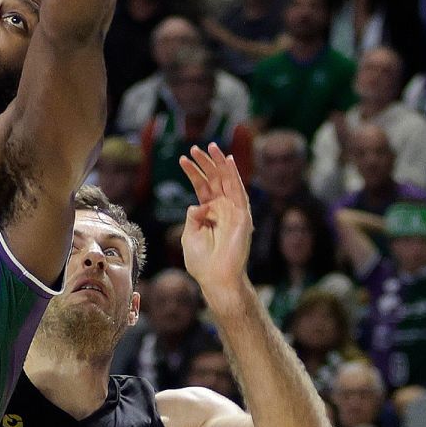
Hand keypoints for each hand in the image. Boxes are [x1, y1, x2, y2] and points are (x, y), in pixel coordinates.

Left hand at [179, 144, 254, 295]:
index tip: (182, 159)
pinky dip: (234, 175)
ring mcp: (233, 211)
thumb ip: (192, 216)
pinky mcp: (243, 216)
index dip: (193, 172)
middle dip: (206, 163)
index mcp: (209, 213)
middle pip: (215, 179)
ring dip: (219, 163)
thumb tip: (196, 203)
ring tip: (210, 147)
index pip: (202, 186)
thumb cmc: (202, 262)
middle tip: (195, 148)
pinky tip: (228, 161)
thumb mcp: (189, 235)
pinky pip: (239, 191)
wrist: (216, 278)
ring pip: (228, 181)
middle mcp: (222, 209)